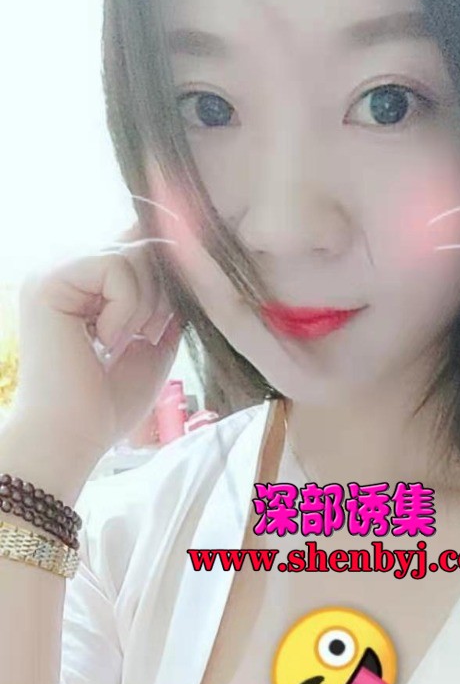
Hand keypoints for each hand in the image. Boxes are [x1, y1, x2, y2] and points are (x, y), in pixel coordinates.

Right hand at [12, 223, 182, 467]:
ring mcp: (52, 271)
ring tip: (118, 343)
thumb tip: (187, 260)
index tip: (163, 322)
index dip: (164, 277)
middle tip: (139, 339)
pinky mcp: (48, 280)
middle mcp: (64, 269)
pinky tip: (103, 341)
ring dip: (143, 307)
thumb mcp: (153, 345)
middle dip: (159, 296)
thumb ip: (166, 303)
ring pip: (132, 253)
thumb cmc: (106, 403)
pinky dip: (125, 309)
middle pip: (141, 245)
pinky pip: (115, 266)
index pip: (138, 247)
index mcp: (83, 283)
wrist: (72, 437)